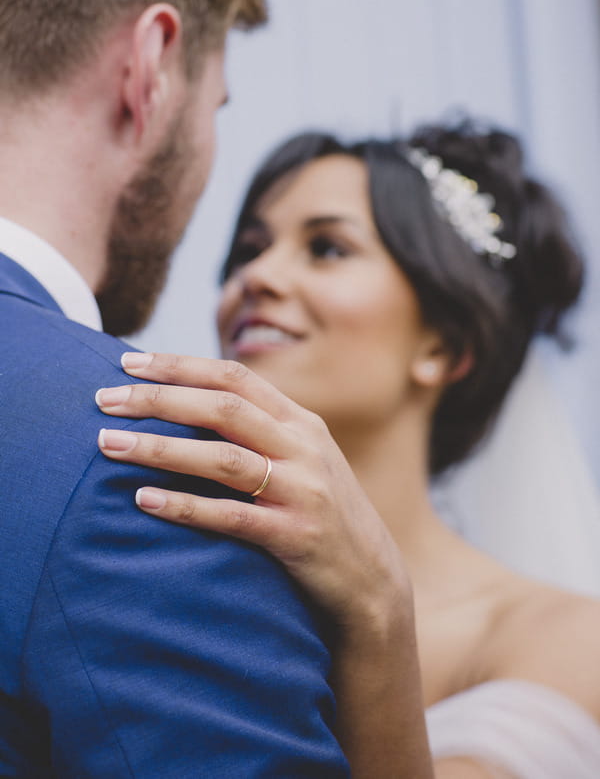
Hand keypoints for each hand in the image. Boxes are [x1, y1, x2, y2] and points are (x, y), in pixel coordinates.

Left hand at [96, 352, 411, 634]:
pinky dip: (183, 506)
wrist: (372, 579)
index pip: (234, 376)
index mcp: (300, 422)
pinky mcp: (296, 536)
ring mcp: (303, 490)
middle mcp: (303, 446)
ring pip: (223, 457)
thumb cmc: (322, 514)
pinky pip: (231, 516)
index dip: (179, 365)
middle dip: (158, 398)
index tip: (128, 360)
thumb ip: (260, 430)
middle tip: (104, 399)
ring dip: (160, 448)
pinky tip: (143, 500)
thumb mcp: (302, 459)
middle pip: (223, 407)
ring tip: (108, 444)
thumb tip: (189, 404)